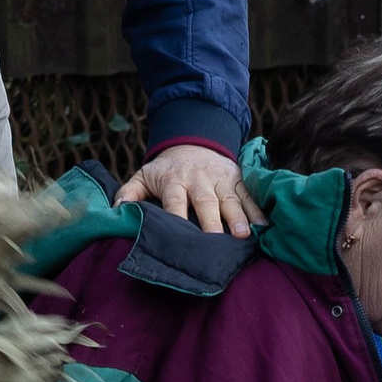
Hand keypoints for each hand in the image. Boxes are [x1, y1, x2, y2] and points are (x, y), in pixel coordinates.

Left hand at [116, 141, 253, 237]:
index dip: (177, 216)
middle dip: (211, 220)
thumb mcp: (144, 175)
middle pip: (205, 201)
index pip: (174, 200)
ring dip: (238, 216)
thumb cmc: (167, 169)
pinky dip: (257, 208)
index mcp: (174, 180)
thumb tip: (117, 210)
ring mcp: (220, 178)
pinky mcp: (237, 178)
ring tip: (244, 235)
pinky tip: (264, 224)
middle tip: (216, 239)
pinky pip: (249, 194)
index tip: (179, 235)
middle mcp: (198, 179)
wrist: (194, 142)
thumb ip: (129, 191)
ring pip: (230, 198)